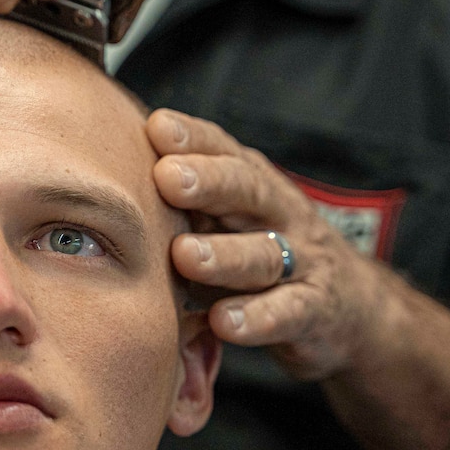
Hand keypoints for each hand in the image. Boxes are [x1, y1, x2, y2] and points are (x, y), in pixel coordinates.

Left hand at [146, 109, 393, 380]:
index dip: (193, 138)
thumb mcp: (225, 219)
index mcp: (251, 184)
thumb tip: (102, 175)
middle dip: (207, 182)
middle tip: (167, 178)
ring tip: (185, 255)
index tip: (156, 127)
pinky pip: (286, 312)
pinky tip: (225, 321)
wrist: (347, 307)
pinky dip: (257, 318)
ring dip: (223, 255)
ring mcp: (301, 262)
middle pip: (246, 190)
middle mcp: (279, 213)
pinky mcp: (314, 310)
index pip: (223, 151)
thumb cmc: (258, 251)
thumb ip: (182, 200)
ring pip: (263, 254)